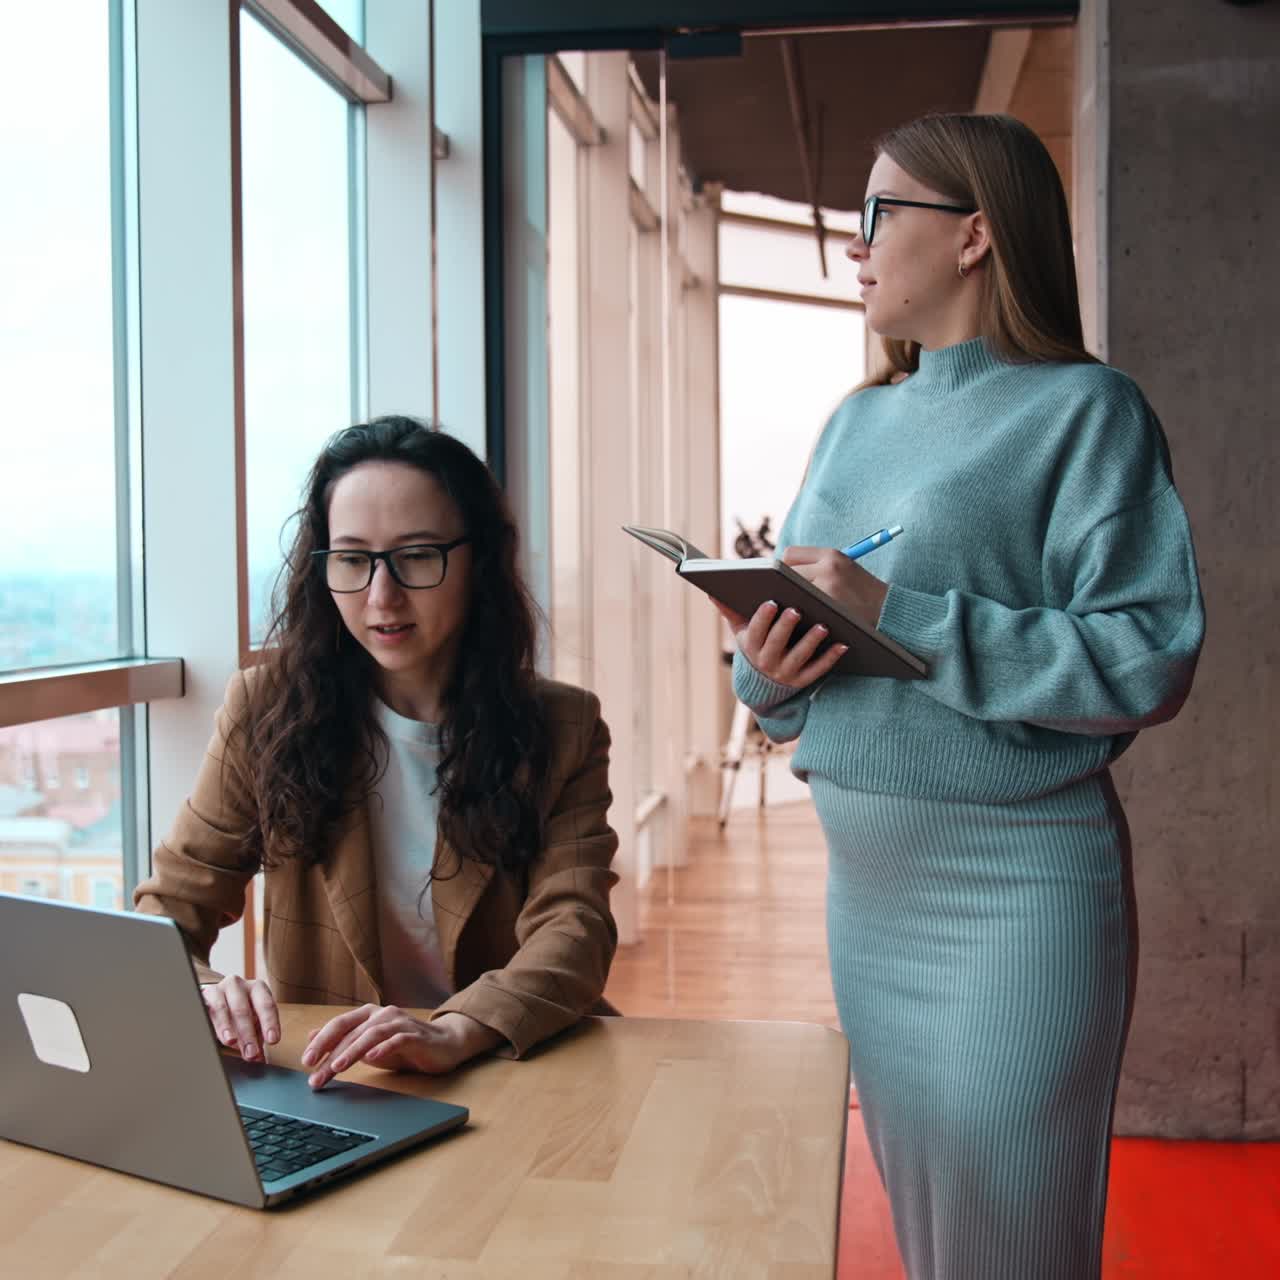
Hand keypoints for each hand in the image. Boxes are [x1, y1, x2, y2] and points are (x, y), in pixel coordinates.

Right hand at [201, 975, 279, 1061]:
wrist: (217, 997)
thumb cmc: (241, 1011)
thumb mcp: (253, 1021)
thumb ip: (257, 1038)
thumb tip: (259, 1059)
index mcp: (257, 989)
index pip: (266, 1005)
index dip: (270, 1023)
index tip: (272, 1040)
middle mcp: (239, 985)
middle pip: (243, 1009)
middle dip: (247, 1033)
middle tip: (251, 1053)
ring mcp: (219, 989)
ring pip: (222, 1008)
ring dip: (226, 1027)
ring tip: (231, 1042)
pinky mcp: (203, 997)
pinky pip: (204, 1008)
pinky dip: (208, 1021)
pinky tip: (208, 1032)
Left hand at [300, 1006, 503, 1088]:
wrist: (444, 1045)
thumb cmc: (404, 1045)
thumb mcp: (368, 1044)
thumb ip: (343, 1039)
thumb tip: (312, 1036)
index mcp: (369, 1015)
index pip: (339, 1025)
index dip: (322, 1041)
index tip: (306, 1061)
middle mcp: (383, 1014)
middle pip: (351, 1032)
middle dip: (331, 1053)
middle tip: (314, 1072)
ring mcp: (400, 1023)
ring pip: (371, 1035)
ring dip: (352, 1052)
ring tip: (337, 1068)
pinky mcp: (416, 1036)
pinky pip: (397, 1040)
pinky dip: (383, 1048)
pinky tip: (372, 1059)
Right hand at [714, 599, 847, 690]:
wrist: (764, 682)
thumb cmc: (756, 644)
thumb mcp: (741, 631)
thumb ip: (730, 611)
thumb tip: (711, 591)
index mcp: (751, 646)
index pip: (755, 631)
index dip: (763, 618)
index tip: (771, 602)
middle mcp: (766, 661)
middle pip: (776, 643)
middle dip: (785, 627)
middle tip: (797, 610)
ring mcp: (785, 673)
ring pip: (799, 657)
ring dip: (811, 642)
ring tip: (823, 626)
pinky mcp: (803, 681)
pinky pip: (818, 670)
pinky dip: (831, 658)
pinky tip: (843, 644)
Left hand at [781, 546, 888, 628]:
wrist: (889, 611)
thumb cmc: (863, 592)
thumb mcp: (845, 568)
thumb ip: (818, 566)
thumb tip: (782, 571)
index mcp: (832, 554)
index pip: (790, 554)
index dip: (784, 566)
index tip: (784, 578)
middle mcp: (828, 566)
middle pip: (786, 571)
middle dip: (783, 584)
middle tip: (784, 595)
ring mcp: (827, 587)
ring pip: (791, 589)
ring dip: (789, 597)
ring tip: (791, 606)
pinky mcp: (828, 605)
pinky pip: (801, 606)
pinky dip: (798, 610)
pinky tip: (800, 617)